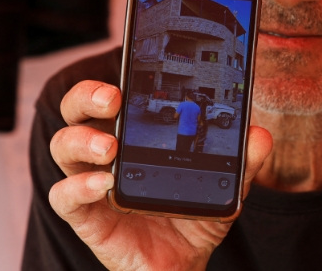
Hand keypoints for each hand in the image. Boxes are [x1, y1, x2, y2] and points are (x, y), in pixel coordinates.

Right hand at [48, 80, 272, 270]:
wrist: (183, 263)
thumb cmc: (192, 216)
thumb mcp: (224, 185)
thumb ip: (242, 161)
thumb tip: (258, 136)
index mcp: (132, 135)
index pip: (109, 97)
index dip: (109, 79)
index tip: (127, 70)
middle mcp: (106, 154)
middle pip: (76, 112)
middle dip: (87, 97)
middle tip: (112, 99)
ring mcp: (92, 184)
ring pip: (62, 147)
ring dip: (82, 140)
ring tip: (109, 147)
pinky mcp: (87, 218)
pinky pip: (64, 198)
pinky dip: (79, 187)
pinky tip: (105, 184)